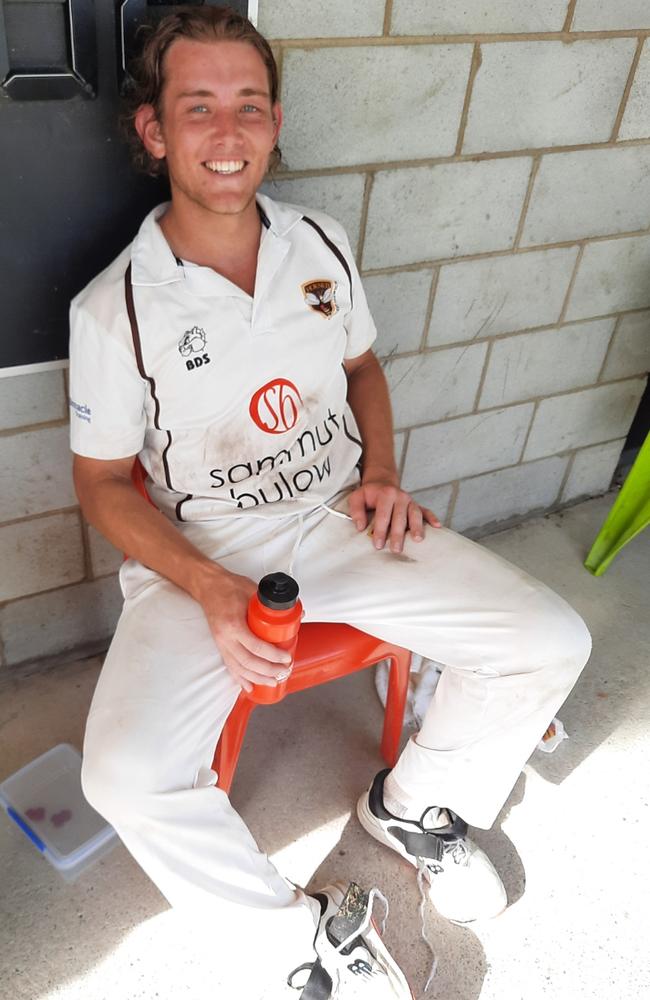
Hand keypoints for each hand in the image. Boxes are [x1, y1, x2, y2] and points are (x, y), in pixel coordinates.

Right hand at [195, 569, 291, 692]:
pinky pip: (229, 666)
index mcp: (233, 624)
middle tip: (284, 672)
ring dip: (257, 678)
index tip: (286, 658)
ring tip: (273, 682)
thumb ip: (273, 603)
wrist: (207, 586)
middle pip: (249, 663)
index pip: (256, 647)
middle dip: (268, 671)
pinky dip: (239, 679)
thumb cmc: (230, 587)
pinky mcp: (219, 646)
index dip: (273, 656)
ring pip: (239, 668)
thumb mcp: (253, 590)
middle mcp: (225, 638)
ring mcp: (221, 644)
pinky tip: (249, 687)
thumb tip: (297, 614)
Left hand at [347, 474, 440, 553]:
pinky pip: (426, 511)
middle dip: (397, 534)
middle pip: (400, 517)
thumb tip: (361, 527)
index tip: (377, 544)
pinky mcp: (416, 505)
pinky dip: (432, 518)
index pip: (383, 514)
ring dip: (417, 527)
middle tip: (396, 549)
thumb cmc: (369, 494)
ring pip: (415, 514)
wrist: (382, 483)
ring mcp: (410, 501)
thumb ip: (356, 511)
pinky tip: (437, 526)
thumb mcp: (357, 497)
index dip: (380, 530)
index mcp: (386, 494)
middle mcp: (400, 496)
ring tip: (417, 540)